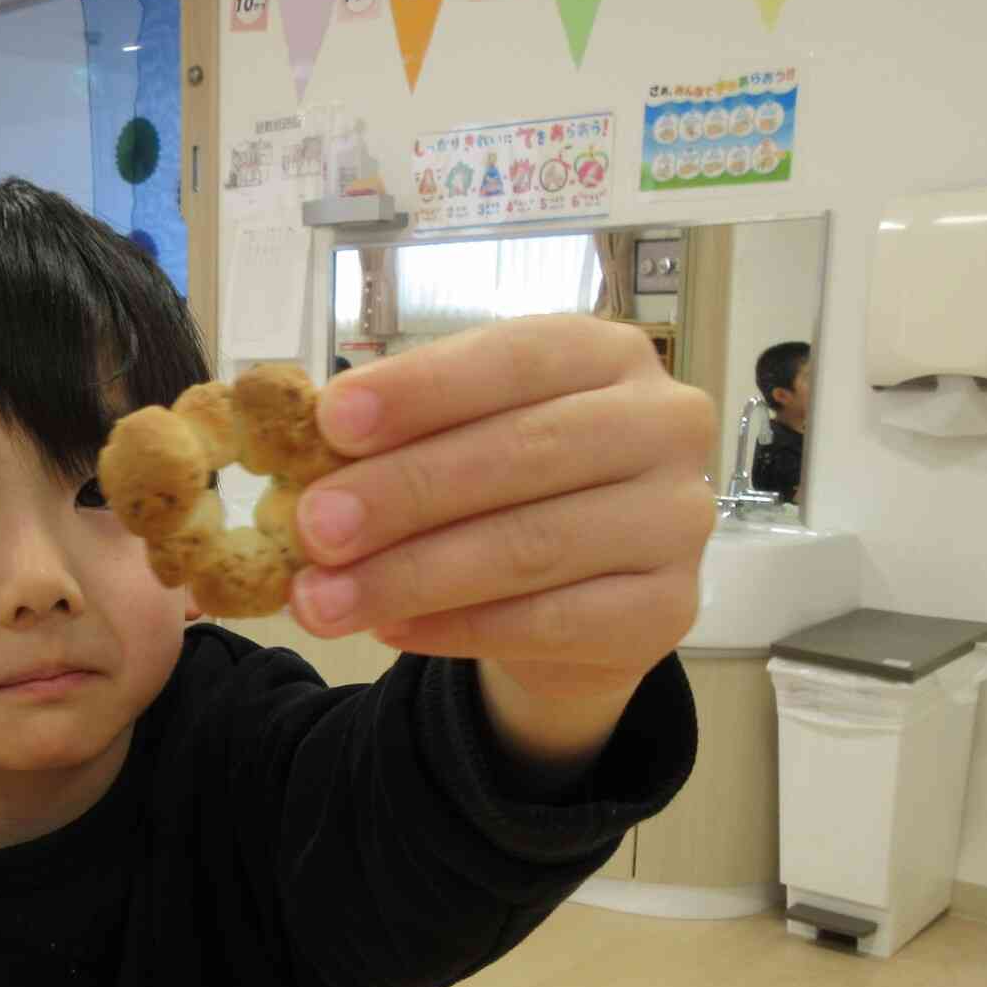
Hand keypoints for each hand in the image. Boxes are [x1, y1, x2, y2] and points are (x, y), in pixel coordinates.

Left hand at [290, 316, 715, 702]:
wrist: (579, 605)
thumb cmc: (506, 493)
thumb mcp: (458, 441)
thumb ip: (402, 438)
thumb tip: (309, 454)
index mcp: (607, 356)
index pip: (515, 358)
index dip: (422, 390)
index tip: (332, 421)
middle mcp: (662, 425)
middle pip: (524, 453)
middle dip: (404, 492)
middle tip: (313, 527)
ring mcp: (677, 520)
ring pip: (531, 547)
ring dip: (410, 575)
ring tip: (323, 599)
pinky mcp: (669, 609)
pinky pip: (549, 622)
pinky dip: (456, 629)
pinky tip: (388, 631)